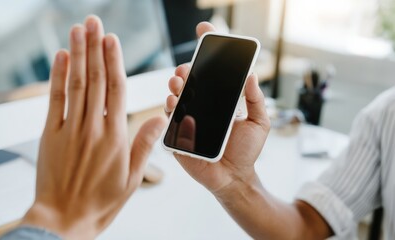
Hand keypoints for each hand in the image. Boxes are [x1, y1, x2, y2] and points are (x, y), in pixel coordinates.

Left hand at [22, 16, 165, 238]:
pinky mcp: (50, 135)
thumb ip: (145, 145)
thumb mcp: (133, 178)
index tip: (112, 39)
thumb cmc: (101, 202)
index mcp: (116, 137)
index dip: (114, 61)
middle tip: (93, 22)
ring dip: (76, 54)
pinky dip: (57, 77)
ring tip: (78, 30)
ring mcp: (69, 130)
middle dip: (94, 47)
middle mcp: (92, 128)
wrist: (64, 221)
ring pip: (75, 84)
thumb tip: (159, 119)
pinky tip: (60, 58)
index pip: (116, 90)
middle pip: (95, 79)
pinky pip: (54, 101)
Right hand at [165, 22, 269, 194]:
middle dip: (186, 70)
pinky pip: (170, 118)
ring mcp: (188, 120)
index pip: (211, 73)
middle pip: (190, 82)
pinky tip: (173, 100)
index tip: (204, 30)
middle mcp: (201, 107)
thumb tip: (252, 75)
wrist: (234, 177)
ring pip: (176, 96)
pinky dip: (169, 106)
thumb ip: (256, 99)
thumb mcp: (259, 122)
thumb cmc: (246, 151)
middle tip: (188, 68)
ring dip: (175, 85)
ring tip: (179, 80)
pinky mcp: (178, 136)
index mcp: (219, 101)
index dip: (207, 51)